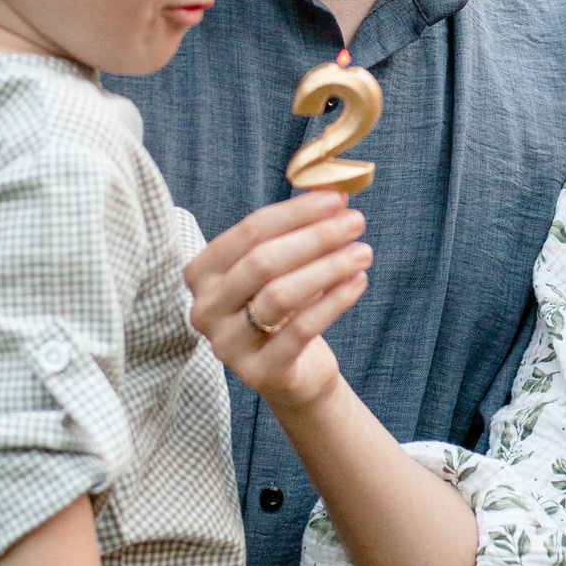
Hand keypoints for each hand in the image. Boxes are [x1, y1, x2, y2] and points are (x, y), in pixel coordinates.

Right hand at [185, 192, 371, 410]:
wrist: (293, 372)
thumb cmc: (285, 309)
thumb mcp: (281, 268)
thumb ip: (295, 231)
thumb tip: (332, 192)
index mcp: (202, 273)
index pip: (249, 232)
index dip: (295, 212)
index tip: (337, 199)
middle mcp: (204, 308)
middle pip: (263, 261)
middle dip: (315, 237)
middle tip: (355, 222)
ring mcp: (227, 345)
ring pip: (280, 295)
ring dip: (328, 267)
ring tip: (363, 252)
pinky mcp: (259, 373)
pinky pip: (301, 330)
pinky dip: (334, 301)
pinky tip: (358, 281)